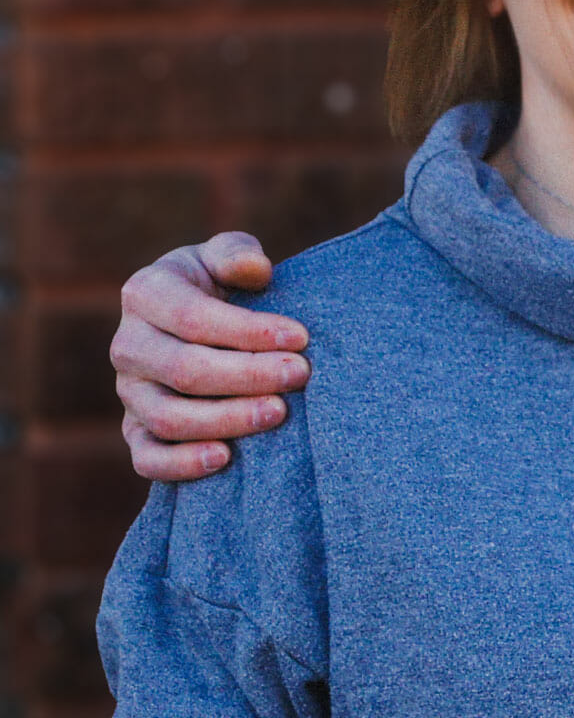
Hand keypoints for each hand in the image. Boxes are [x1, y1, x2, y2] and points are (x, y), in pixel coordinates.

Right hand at [113, 234, 307, 481]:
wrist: (197, 321)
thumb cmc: (220, 283)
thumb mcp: (225, 254)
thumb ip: (237, 252)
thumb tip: (255, 268)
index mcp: (145, 294)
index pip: (193, 318)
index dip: (248, 330)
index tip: (301, 338)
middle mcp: (128, 345)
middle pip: (185, 370)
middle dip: (248, 375)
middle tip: (301, 375)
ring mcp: (129, 392)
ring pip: (168, 417)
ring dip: (226, 420)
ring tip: (279, 413)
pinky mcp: (135, 430)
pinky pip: (147, 458)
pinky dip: (180, 464)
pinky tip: (225, 459)